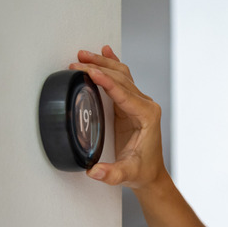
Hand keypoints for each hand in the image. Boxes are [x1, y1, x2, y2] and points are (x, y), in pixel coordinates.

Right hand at [70, 45, 165, 188]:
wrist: (151, 173)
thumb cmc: (142, 171)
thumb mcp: (126, 175)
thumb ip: (111, 174)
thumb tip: (94, 172)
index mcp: (147, 116)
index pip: (124, 94)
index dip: (106, 82)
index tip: (91, 72)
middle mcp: (145, 105)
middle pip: (121, 79)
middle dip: (99, 68)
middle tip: (76, 63)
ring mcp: (139, 103)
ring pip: (121, 75)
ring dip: (103, 63)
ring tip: (83, 55)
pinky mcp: (130, 104)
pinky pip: (122, 80)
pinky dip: (112, 65)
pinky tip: (106, 52)